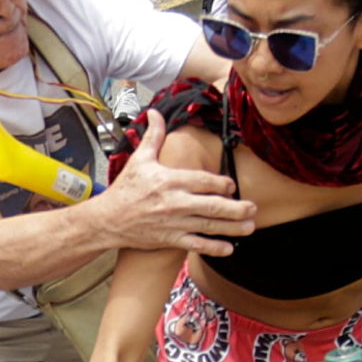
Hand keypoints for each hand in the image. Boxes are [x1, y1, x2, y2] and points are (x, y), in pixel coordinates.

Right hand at [94, 111, 254, 254]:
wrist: (108, 220)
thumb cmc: (125, 190)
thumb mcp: (140, 160)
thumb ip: (154, 136)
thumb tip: (155, 113)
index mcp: (169, 180)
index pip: (203, 181)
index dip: (221, 184)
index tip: (232, 186)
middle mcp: (174, 202)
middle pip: (212, 205)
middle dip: (235, 208)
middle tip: (253, 208)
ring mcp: (173, 223)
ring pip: (209, 226)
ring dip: (232, 227)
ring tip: (249, 226)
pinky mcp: (170, 239)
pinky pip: (196, 244)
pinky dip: (213, 248)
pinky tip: (229, 248)